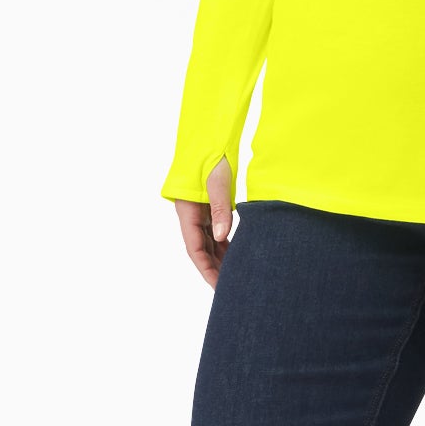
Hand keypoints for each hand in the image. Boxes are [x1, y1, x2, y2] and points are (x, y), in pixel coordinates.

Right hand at [173, 153, 235, 286]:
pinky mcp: (208, 207)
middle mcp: (191, 214)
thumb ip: (220, 209)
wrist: (210, 135)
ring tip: (237, 276)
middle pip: (201, 250)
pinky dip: (225, 244)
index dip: (206, 270)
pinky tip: (237, 256)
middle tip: (231, 290)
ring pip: (209, 242)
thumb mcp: (218, 182)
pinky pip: (215, 231)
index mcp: (187, 211)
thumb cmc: (213, 155)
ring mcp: (199, 211)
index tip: (218, 287)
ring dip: (221, 259)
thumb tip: (222, 237)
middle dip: (215, 270)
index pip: (195, 249)